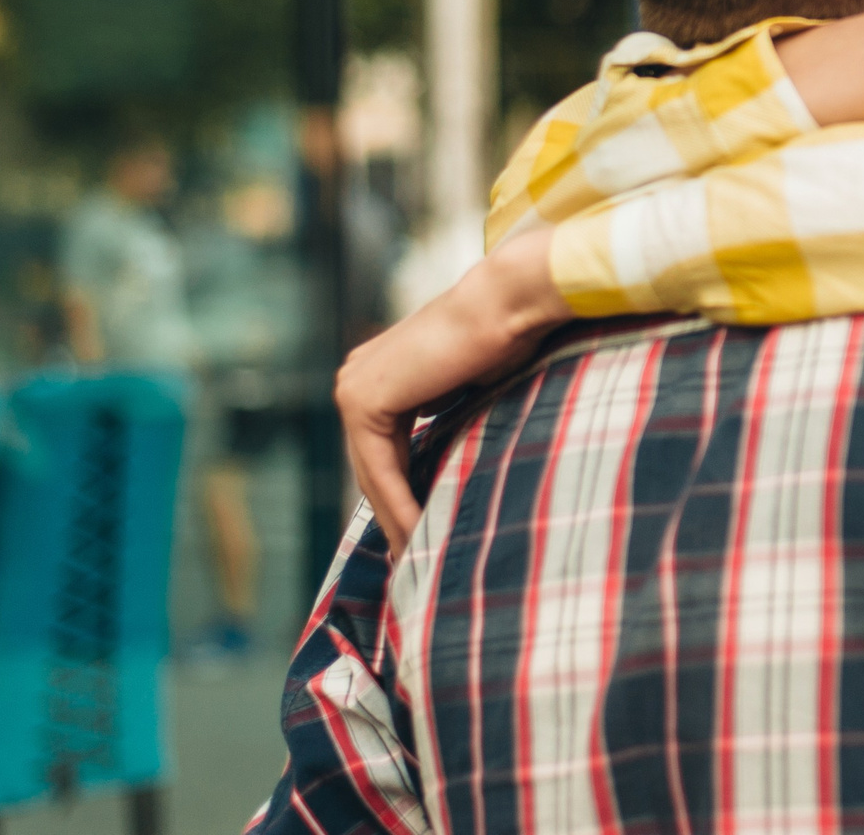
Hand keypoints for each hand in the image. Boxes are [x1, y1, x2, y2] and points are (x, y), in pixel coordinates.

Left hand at [335, 226, 568, 550]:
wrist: (509, 302)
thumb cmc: (509, 336)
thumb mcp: (470, 388)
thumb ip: (447, 417)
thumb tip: (455, 461)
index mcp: (375, 371)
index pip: (383, 449)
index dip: (400, 495)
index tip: (419, 535)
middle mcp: (354, 376)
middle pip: (373, 464)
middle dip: (393, 514)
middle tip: (412, 561)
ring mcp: (353, 386)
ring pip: (373, 471)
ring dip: (395, 518)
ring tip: (416, 560)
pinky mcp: (364, 400)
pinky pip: (381, 468)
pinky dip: (400, 504)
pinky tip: (418, 535)